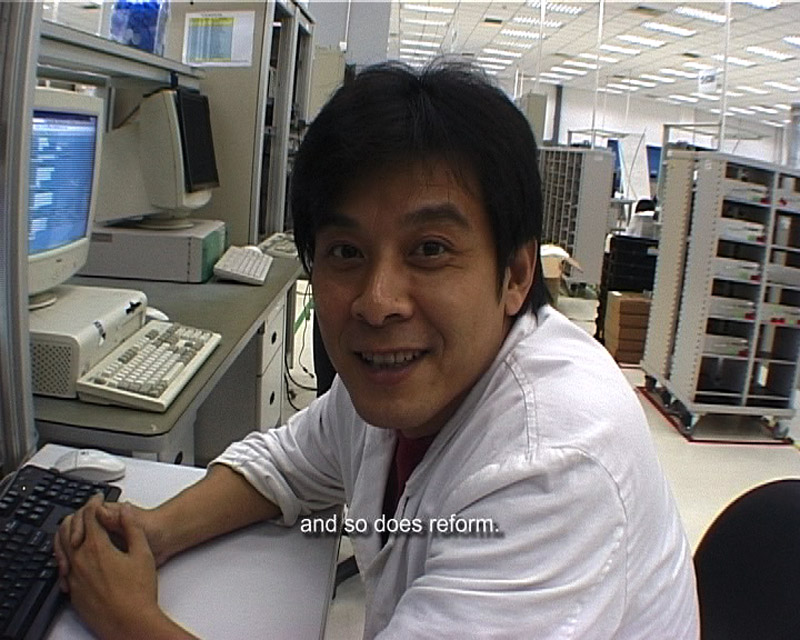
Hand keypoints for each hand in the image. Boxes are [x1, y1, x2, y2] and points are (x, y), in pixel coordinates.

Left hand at [56, 496, 186, 638]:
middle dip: (79, 515)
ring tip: (79, 528)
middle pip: (70, 529)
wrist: (130, 623)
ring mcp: (73, 578)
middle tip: (88, 510)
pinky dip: (66, 554)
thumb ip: (132, 527)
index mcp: (97, 549)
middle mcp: (79, 561)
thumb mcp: (142, 553)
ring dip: (68, 533)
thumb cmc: (138, 592)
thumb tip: (125, 510)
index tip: (99, 499)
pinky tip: (74, 555)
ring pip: (61, 548)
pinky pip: (63, 567)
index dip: (94, 503)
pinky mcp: (73, 592)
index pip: (89, 517)